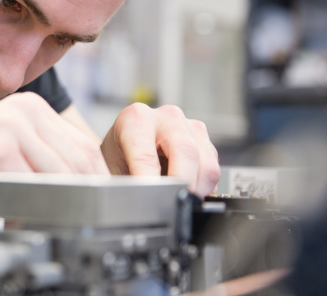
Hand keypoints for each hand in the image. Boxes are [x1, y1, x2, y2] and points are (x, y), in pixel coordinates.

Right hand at [0, 92, 108, 217]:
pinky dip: (34, 210)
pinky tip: (21, 219)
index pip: (83, 147)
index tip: (90, 207)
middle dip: (81, 197)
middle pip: (80, 161)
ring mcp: (13, 126)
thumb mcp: (7, 159)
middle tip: (73, 221)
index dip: (92, 182)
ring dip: (57, 206)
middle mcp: (25, 110)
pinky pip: (36, 188)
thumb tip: (83, 192)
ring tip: (43, 221)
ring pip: (62, 176)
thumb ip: (43, 165)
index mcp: (30, 108)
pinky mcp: (0, 148)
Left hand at [100, 103, 219, 197]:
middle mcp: (166, 117)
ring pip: (207, 163)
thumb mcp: (111, 170)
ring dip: (197, 190)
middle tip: (174, 208)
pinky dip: (204, 189)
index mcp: (136, 119)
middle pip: (186, 152)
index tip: (150, 204)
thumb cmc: (118, 157)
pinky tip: (188, 193)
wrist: (126, 147)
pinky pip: (215, 170)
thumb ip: (125, 186)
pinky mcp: (205, 141)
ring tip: (180, 203)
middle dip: (181, 187)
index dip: (150, 184)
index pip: (147, 155)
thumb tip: (139, 206)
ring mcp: (189, 126)